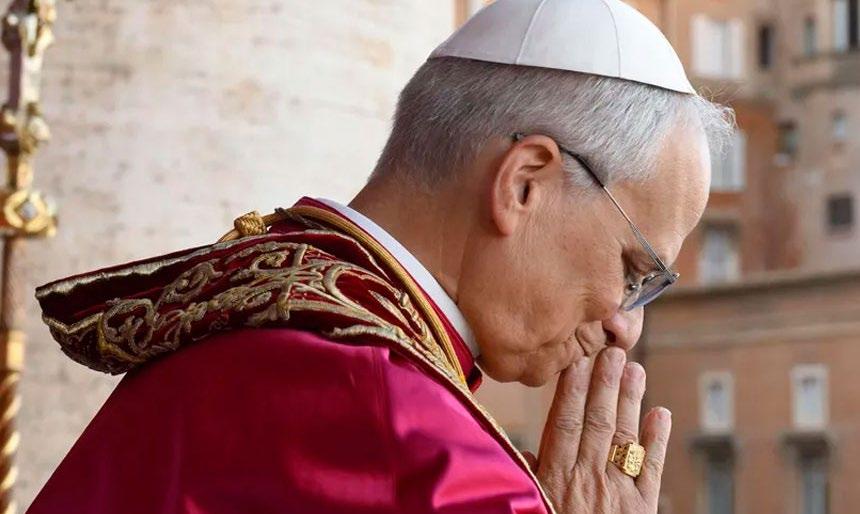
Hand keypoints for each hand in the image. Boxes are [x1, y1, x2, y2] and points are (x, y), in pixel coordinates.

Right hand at [534, 347, 670, 512]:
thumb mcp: (531, 509)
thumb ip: (530, 480)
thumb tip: (525, 452)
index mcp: (557, 479)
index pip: (565, 424)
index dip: (572, 390)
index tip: (577, 361)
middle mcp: (589, 479)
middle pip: (599, 422)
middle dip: (606, 384)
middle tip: (613, 351)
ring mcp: (619, 492)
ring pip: (625, 437)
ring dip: (631, 401)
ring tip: (636, 369)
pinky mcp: (642, 508)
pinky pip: (651, 469)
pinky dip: (657, 440)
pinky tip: (660, 414)